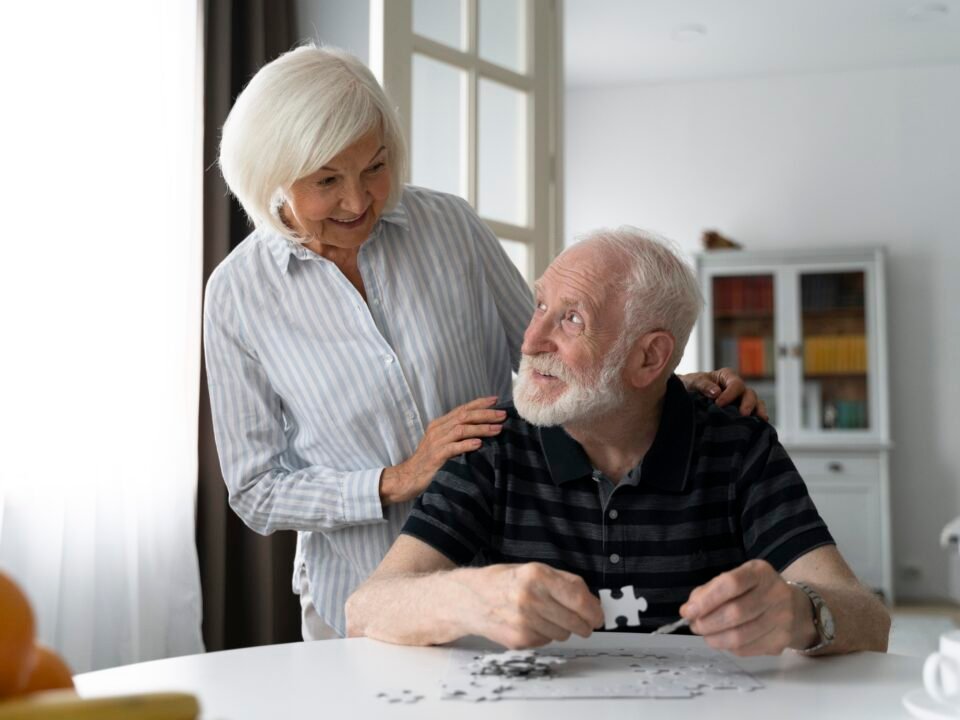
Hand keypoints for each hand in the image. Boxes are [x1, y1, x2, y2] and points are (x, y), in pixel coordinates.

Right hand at [380, 396, 505, 504]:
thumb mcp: (442, 443)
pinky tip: (479, 444)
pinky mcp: (435, 456)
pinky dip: (467, 444)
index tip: (496, 400)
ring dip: (481, 428)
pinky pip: (453, 448)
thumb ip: (456, 435)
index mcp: (439, 424)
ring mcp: (436, 442)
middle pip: (464, 416)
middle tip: (503, 415)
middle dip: (485, 414)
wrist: (408, 478)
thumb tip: (481, 431)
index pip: (462, 409)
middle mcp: (437, 430)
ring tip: (497, 429)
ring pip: (461, 429)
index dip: (479, 403)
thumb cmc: (429, 462)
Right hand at [459, 563, 604, 648]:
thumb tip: (592, 602)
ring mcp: (524, 622)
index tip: (598, 616)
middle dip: (583, 623)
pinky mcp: (519, 640)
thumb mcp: (533, 570)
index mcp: (536, 576)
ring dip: (562, 628)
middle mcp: (530, 599)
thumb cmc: (502, 582)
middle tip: (584, 622)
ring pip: (563, 634)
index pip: (579, 599)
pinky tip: (530, 623)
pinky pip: (547, 641)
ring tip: (544, 616)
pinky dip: (544, 635)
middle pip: (575, 621)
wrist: (468, 599)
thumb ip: (565, 582)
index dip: (594, 611)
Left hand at [679, 368, 768, 420]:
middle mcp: (737, 387)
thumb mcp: (693, 381)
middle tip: (743, 414)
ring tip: (759, 421)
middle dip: (748, 404)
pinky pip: (753, 414)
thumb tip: (716, 392)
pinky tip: (759, 426)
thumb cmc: (690, 385)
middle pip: (749, 393)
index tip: (719, 404)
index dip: (730, 394)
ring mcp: (740, 400)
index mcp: (727, 376)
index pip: (735, 384)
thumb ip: (703, 385)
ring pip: (755, 403)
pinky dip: (757, 419)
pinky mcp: (740, 411)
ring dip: (757, 411)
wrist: (685, 395)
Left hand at [679, 559, 816, 655]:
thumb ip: (710, 591)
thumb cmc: (755, 591)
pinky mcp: (781, 640)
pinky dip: (728, 647)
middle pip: (735, 613)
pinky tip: (723, 639)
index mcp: (760, 572)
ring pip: (740, 636)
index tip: (688, 611)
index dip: (706, 600)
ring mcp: (782, 619)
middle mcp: (776, 593)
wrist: (794, 607)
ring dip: (714, 638)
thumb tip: (689, 610)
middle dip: (707, 622)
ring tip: (705, 634)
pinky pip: (747, 649)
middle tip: (694, 625)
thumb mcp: (736, 579)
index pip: (731, 584)